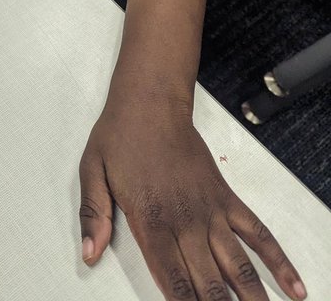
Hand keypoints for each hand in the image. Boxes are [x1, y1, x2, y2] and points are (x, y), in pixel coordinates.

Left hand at [79, 101, 305, 299]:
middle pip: (208, 282)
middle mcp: (185, 221)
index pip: (171, 278)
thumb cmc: (119, 137)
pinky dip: (279, 262)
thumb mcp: (92, 172)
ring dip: (252, 298)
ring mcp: (211, 211)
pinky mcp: (226, 198)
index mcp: (150, 220)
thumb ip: (93, 216)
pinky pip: (258, 234)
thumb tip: (88, 254)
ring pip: (238, 266)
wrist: (151, 102)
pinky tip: (294, 288)